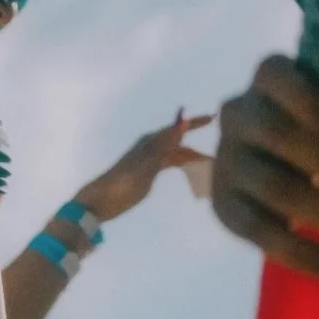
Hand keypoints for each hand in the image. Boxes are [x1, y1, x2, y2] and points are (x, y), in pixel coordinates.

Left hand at [73, 108, 213, 222]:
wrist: (100, 201)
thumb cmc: (122, 183)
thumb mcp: (147, 165)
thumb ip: (167, 143)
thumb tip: (182, 120)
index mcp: (150, 142)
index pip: (177, 128)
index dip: (195, 122)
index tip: (214, 117)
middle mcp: (150, 147)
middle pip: (179, 142)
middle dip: (197, 146)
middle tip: (218, 153)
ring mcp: (149, 160)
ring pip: (176, 155)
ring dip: (191, 158)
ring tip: (210, 166)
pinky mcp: (147, 173)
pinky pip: (170, 164)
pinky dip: (182, 166)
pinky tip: (191, 171)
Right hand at [209, 57, 318, 280]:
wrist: (288, 166)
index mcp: (270, 76)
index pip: (278, 76)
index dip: (314, 106)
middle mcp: (238, 112)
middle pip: (281, 137)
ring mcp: (225, 160)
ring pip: (275, 188)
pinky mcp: (223, 206)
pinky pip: (259, 234)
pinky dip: (306, 257)